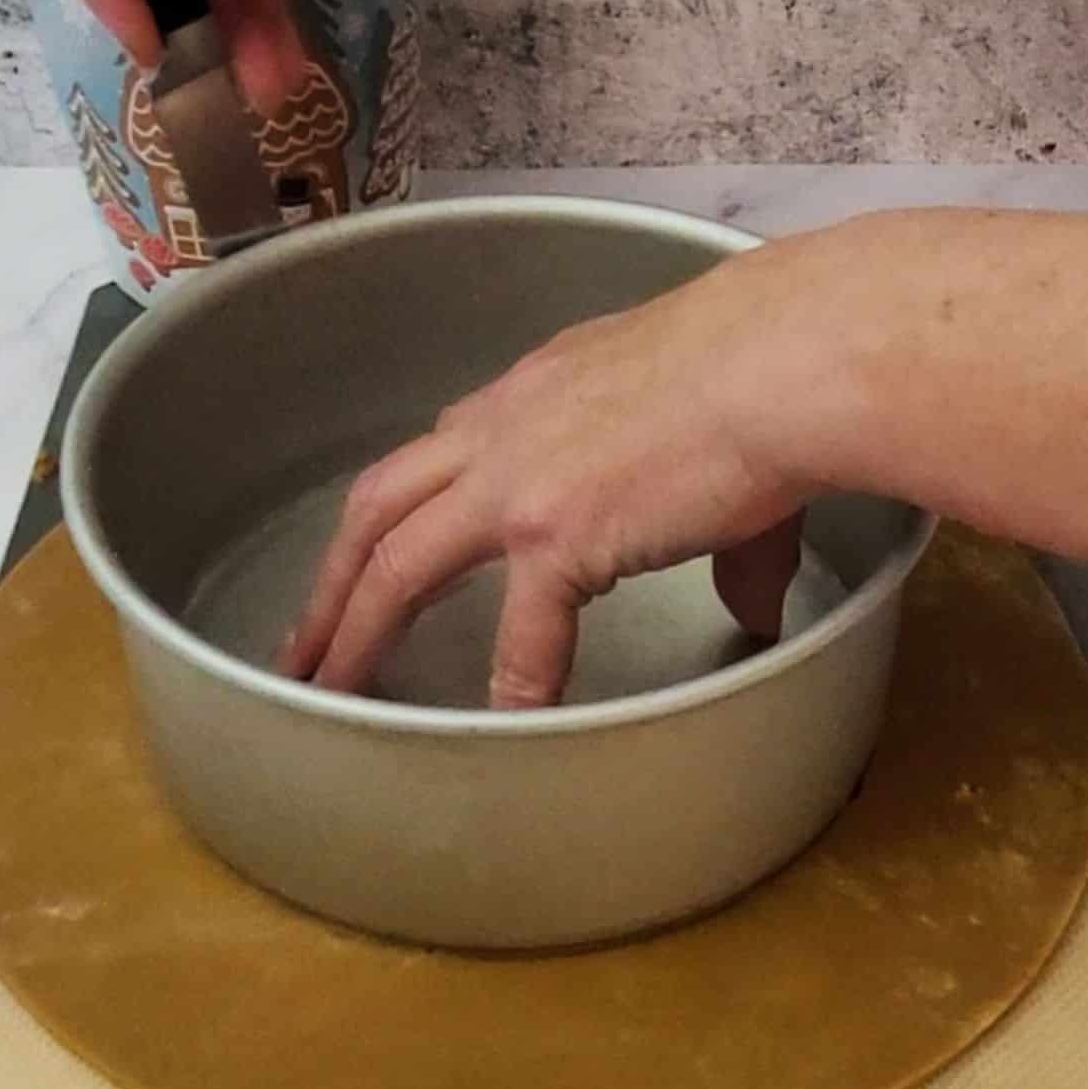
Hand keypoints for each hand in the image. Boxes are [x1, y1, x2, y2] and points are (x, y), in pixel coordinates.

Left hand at [278, 246, 830, 707]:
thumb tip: (755, 610)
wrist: (783, 357)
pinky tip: (501, 730)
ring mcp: (517, 483)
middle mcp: (502, 431)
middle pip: (378, 504)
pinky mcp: (556, 534)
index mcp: (532, 395)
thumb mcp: (713, 439)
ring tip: (326, 689)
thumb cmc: (762, 373)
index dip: (401, 511)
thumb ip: (720, 541)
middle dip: (333, 575)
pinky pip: (519, 637)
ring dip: (354, 629)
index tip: (380, 554)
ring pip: (397, 562)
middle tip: (303, 640)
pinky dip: (510, 687)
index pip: (440, 454)